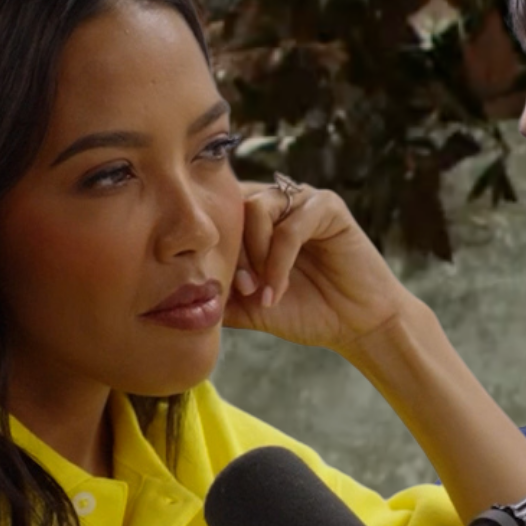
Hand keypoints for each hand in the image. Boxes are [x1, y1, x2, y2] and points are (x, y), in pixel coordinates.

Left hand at [224, 182, 410, 354]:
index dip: (211, 248)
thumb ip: (217, 292)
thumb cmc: (305, 311)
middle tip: (240, 289)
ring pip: (257, 208)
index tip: (215, 289)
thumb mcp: (248, 305)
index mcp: (254, 219)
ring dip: (254, 255)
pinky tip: (278, 290)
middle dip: (231, 250)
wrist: (354, 325)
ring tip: (261, 291)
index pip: (215, 212)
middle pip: (231, 205)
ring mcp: (302, 200)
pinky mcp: (327, 207)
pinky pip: (291, 224)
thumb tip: (170, 294)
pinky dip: (279, 261)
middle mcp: (276, 202)